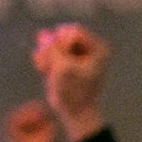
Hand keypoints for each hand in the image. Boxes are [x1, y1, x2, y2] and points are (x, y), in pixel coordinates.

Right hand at [34, 24, 108, 141]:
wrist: (75, 110)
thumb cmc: (75, 91)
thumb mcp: (64, 68)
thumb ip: (53, 48)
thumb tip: (44, 34)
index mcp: (98, 47)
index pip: (72, 31)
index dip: (62, 44)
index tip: (65, 62)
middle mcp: (89, 46)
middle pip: (59, 33)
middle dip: (51, 49)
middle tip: (52, 66)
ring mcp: (74, 50)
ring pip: (49, 40)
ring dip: (45, 55)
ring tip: (48, 70)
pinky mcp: (62, 56)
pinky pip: (44, 48)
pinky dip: (42, 59)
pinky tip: (45, 71)